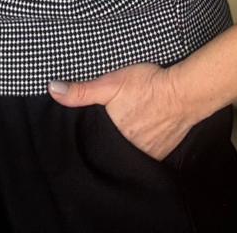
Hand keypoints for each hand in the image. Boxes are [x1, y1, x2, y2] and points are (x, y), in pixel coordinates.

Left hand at [47, 61, 195, 160]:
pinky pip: (149, 153)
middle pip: (114, 147)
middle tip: (114, 125)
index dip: (94, 134)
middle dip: (111, 139)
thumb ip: (81, 91)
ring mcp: (148, 153)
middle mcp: (130, 150)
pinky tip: (146, 131)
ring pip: (131, 151)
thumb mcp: (110, 82)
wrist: (184, 91)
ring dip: (129, 142)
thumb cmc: (147, 84)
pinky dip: (145, 144)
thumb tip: (52, 90)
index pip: (96, 142)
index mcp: (113, 136)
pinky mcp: (163, 152)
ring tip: (130, 127)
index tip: (94, 127)